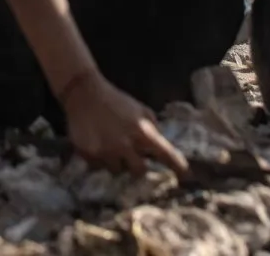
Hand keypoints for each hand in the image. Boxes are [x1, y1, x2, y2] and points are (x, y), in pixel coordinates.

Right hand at [59, 71, 188, 175]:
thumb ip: (152, 127)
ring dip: (116, 162)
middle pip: (139, 172)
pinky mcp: (89, 154)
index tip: (186, 175)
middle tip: (132, 158)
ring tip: (110, 147)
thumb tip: (162, 144)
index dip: (177, 166)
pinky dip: (100, 159)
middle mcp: (125, 144)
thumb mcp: (140, 109)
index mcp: (142, 131)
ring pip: (116, 170)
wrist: (83, 93)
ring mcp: (106, 151)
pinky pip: (98, 166)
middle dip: (137, 166)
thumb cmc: (116, 100)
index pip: (165, 153)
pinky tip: (97, 144)